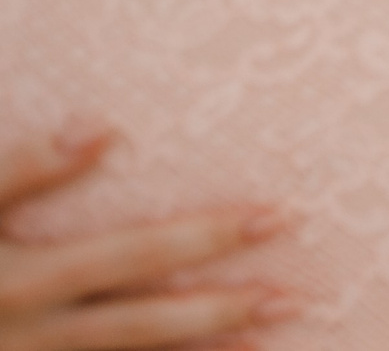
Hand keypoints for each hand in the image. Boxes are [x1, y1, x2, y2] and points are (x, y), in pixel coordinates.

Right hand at [0, 120, 296, 350]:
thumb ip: (22, 170)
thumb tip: (102, 127)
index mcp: (24, 279)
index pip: (129, 256)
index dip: (203, 239)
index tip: (275, 216)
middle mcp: (36, 331)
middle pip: (141, 319)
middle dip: (221, 303)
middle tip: (293, 285)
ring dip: (206, 341)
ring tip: (274, 323)